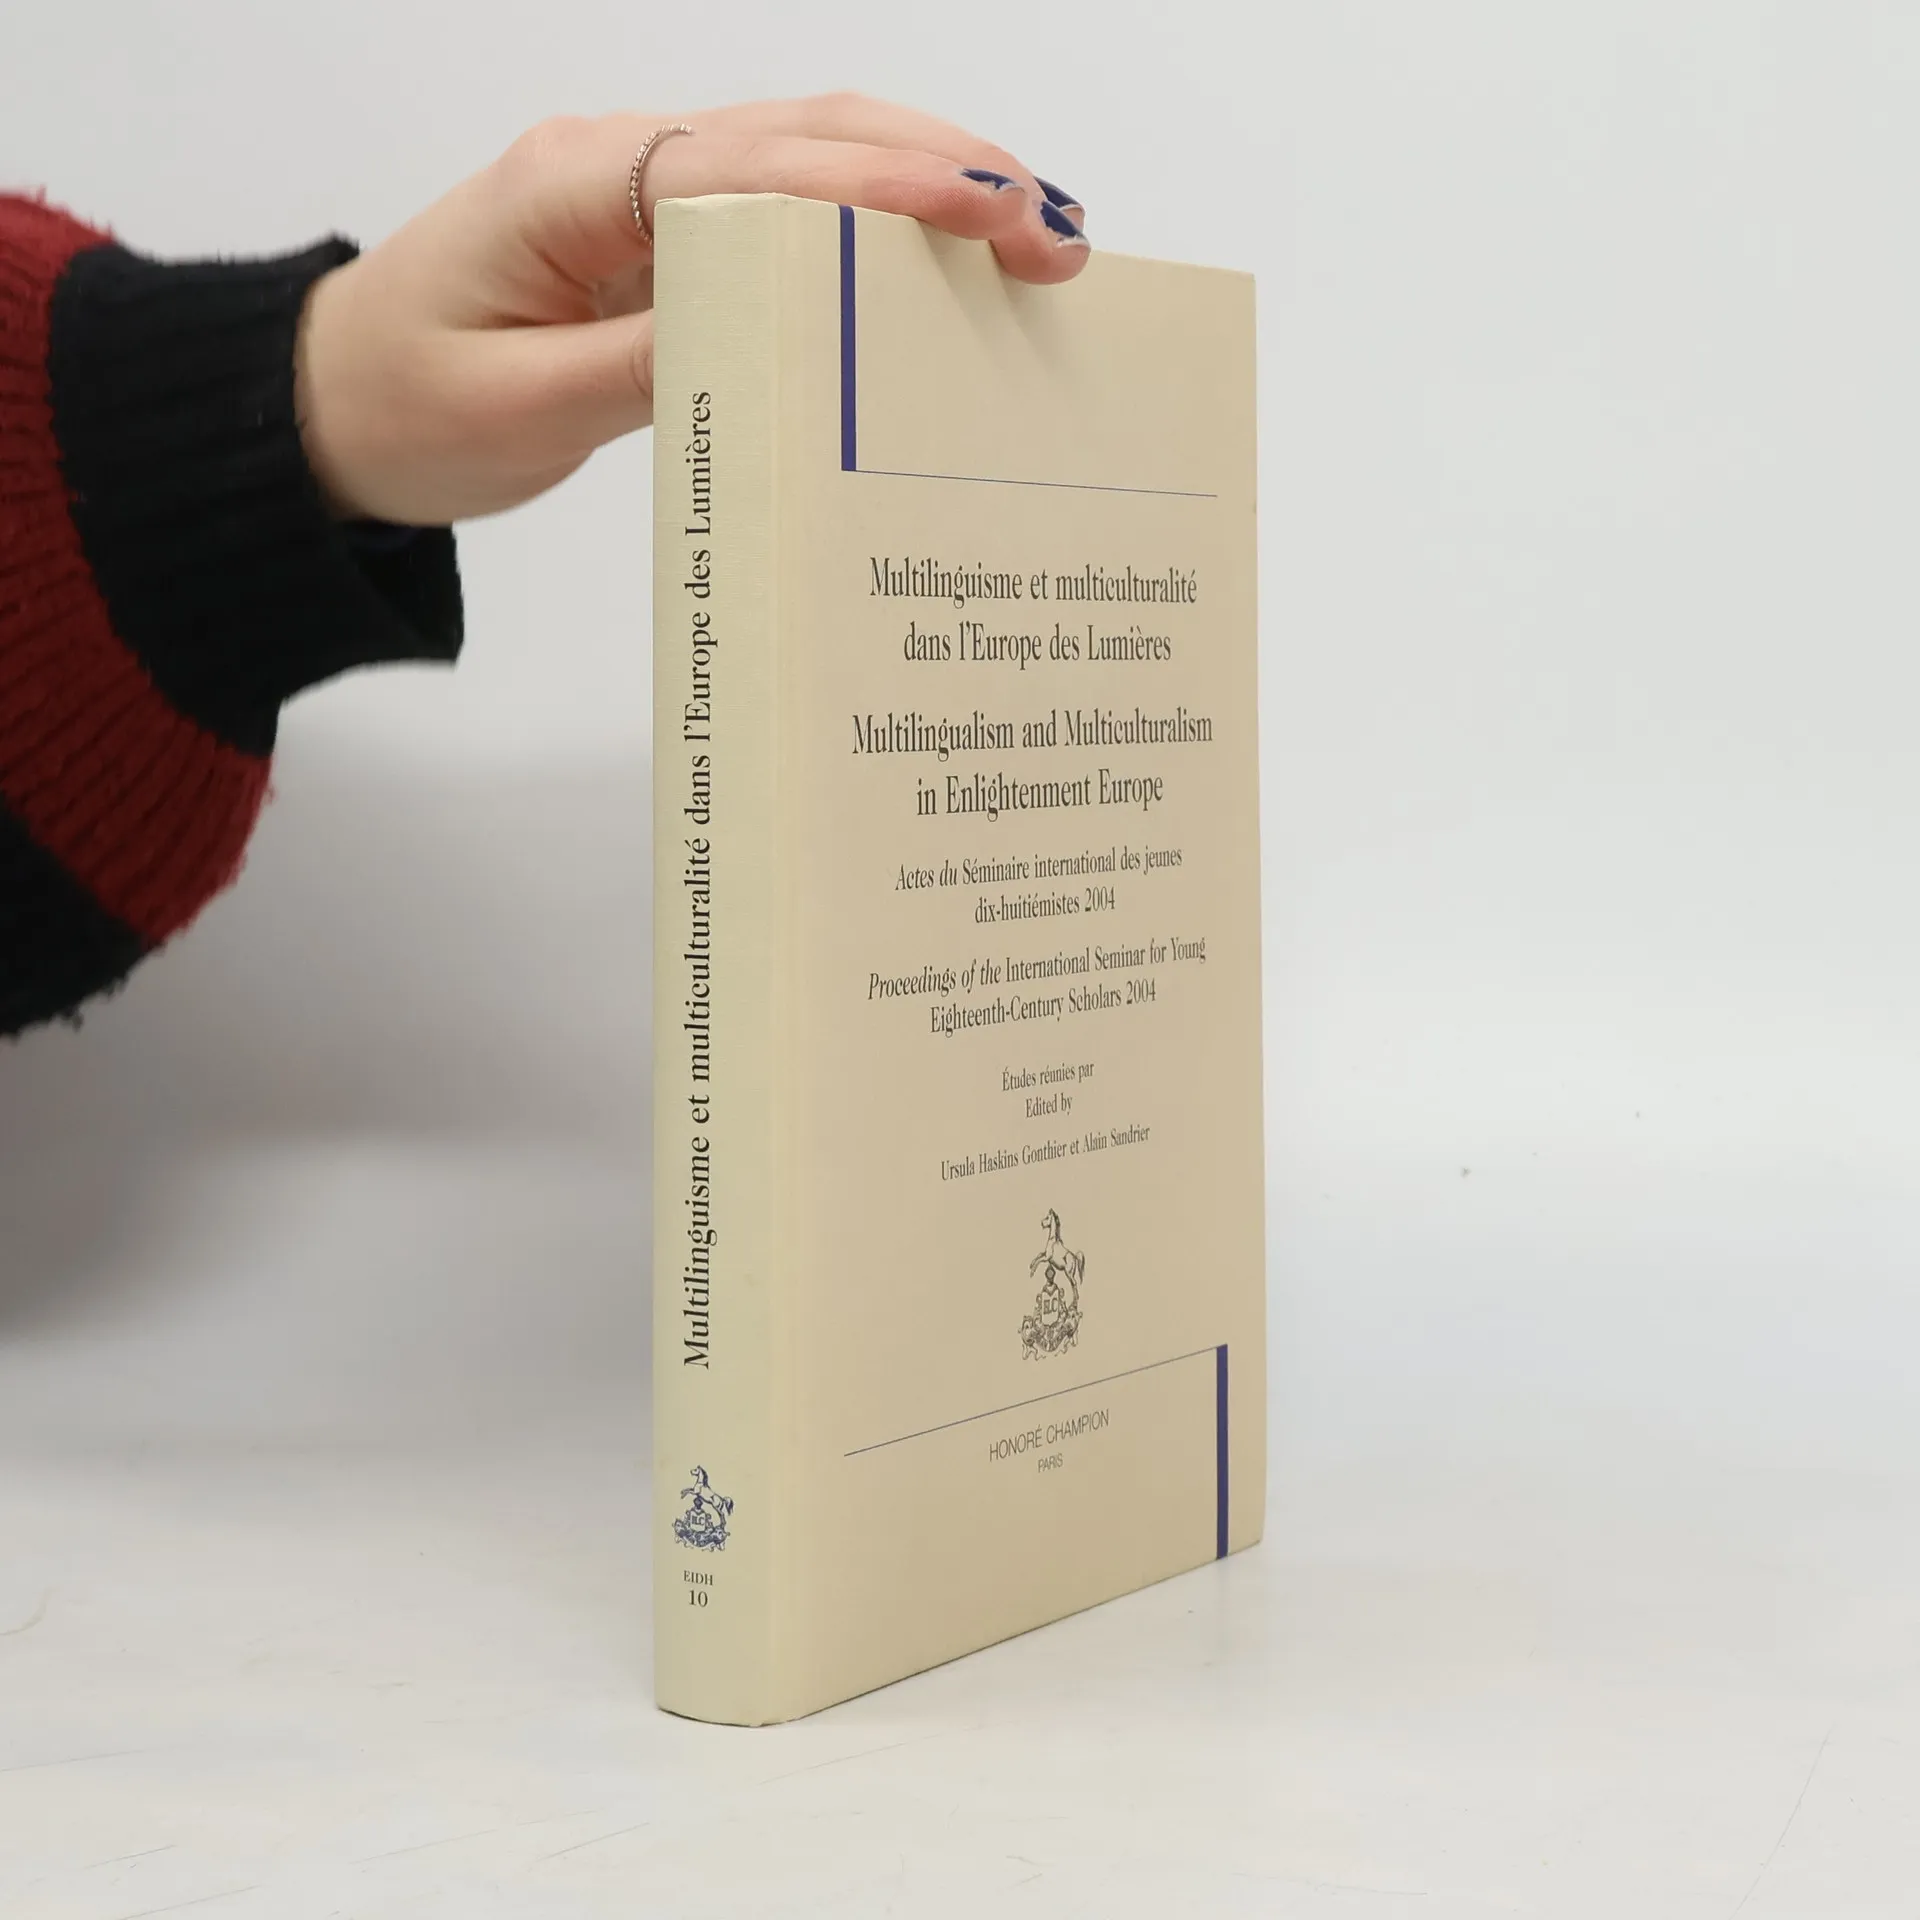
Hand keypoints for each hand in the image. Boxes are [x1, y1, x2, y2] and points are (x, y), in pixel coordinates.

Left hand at [294, 97, 1089, 524]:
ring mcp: (646, 198)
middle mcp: (622, 168)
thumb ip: (646, 363)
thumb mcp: (519, 407)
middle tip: (1054, 230)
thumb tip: (779, 337)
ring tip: (1034, 233)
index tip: (986, 209)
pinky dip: (873, 231)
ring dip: (924, 184)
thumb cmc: (405, 404)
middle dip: (941, 169)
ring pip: (809, 162)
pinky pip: (784, 221)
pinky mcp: (663, 243)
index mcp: (576, 185)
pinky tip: (943, 264)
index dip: (880, 183)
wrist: (329, 407)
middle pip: (807, 135)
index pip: (757, 165)